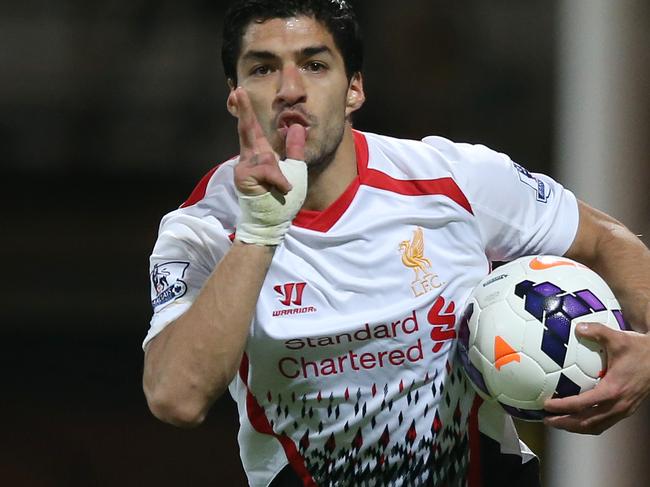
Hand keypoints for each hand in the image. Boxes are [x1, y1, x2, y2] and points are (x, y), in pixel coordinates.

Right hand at [231, 87, 306, 244]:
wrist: (272, 222)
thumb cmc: (281, 200)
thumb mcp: (295, 170)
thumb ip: (295, 149)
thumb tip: (297, 127)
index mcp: (260, 155)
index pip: (253, 129)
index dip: (246, 111)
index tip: (239, 93)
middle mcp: (249, 158)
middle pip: (247, 130)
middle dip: (244, 111)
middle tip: (237, 91)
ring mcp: (244, 167)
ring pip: (267, 158)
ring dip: (279, 175)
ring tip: (282, 189)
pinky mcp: (243, 177)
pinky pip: (267, 170)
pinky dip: (278, 180)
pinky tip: (281, 190)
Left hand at [544, 322, 649, 434]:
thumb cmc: (639, 349)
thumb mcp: (618, 338)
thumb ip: (597, 331)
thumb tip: (578, 327)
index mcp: (613, 390)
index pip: (582, 404)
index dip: (563, 407)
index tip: (546, 404)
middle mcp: (618, 404)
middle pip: (587, 422)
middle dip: (565, 423)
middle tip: (546, 419)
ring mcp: (623, 410)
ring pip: (596, 426)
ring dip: (575, 427)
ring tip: (557, 422)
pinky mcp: (626, 410)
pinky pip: (604, 423)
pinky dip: (588, 424)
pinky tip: (577, 417)